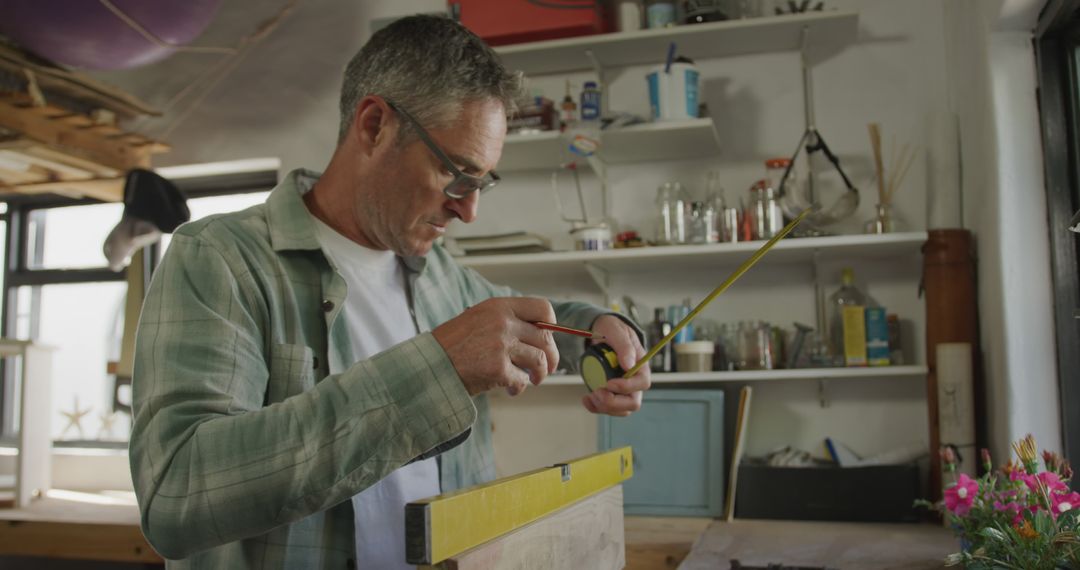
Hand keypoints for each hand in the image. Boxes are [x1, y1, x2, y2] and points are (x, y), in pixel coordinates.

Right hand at [432, 297, 558, 396]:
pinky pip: (522, 380)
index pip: (542, 308)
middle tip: (549, 367)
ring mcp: (501, 345)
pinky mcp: (498, 368)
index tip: (548, 338)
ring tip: (532, 380)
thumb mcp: (479, 318)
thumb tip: (536, 333)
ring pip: (539, 360)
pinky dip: (518, 387)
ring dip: (539, 374)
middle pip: (545, 337)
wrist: (430, 364)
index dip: (551, 324)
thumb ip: (506, 321)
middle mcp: (503, 322)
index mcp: (499, 307)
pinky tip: (509, 389)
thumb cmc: (453, 345)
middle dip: (552, 356)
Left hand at [581, 315, 650, 416]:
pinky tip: (586, 398)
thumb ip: (624, 346)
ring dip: (604, 406)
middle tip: (597, 392)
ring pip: (620, 410)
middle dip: (614, 402)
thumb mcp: (616, 331)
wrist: (599, 332)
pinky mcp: (611, 394)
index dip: (627, 387)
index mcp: (641, 365)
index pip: (642, 383)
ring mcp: (623, 390)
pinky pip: (608, 409)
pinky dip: (595, 407)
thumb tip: (629, 365)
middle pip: (633, 403)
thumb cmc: (611, 329)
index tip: (609, 383)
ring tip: (590, 394)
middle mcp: (634, 381)